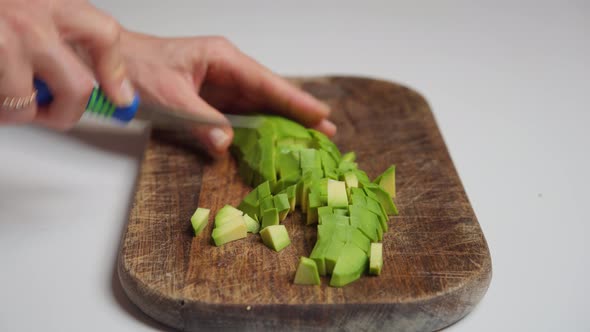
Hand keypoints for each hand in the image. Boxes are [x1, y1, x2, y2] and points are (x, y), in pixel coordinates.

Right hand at [0, 0, 133, 128]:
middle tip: (51, 110)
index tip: (120, 96)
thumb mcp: (32, 2)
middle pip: (77, 87)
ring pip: (24, 103)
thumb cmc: (1, 2)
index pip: (103, 36)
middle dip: (65, 110)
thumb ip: (59, 28)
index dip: (114, 72)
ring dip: (14, 110)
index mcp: (52, 3)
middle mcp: (29, 22)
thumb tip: (98, 76)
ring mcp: (1, 43)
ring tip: (4, 97)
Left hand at [119, 31, 336, 157]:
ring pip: (260, 105)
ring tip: (311, 138)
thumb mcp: (170, 96)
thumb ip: (200, 120)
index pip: (266, 82)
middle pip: (270, 94)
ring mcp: (222, 85)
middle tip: (327, 131)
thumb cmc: (137, 70)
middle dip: (298, 112)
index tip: (320, 113)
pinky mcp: (214, 100)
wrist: (112, 66)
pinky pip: (242, 116)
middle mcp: (228, 70)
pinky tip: (276, 142)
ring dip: (283, 122)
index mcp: (223, 59)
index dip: (295, 99)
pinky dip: (260, 129)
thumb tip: (226, 145)